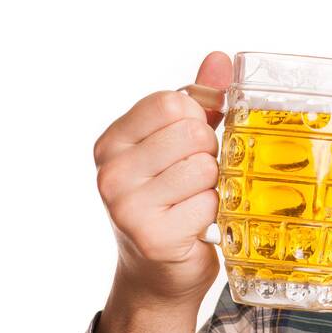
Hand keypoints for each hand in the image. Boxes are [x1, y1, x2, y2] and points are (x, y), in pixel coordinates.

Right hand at [92, 51, 230, 332]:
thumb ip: (200, 100)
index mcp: (112, 141)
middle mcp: (109, 171)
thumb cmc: (171, 200)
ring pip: (204, 168)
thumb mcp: (180, 145)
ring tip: (193, 202)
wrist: (158, 274)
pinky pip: (209, 203)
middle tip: (194, 180)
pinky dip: (213, 214)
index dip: (197, 120)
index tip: (190, 143)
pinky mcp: (151, 236)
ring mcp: (126, 206)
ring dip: (213, 187)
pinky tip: (195, 226)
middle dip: (208, 154)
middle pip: (191, 133)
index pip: (171, 102)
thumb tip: (222, 58)